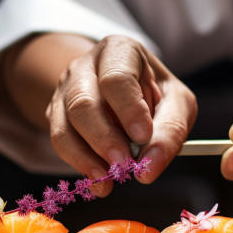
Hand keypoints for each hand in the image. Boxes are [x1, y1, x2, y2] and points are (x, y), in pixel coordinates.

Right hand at [43, 34, 196, 192]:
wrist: (127, 93)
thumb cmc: (156, 95)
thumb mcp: (177, 103)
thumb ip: (170, 131)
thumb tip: (150, 167)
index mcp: (119, 51)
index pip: (116, 78)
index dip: (128, 109)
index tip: (142, 136)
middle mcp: (85, 66)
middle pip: (83, 102)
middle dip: (104, 138)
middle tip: (125, 165)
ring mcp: (65, 90)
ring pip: (64, 125)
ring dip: (87, 157)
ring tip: (110, 179)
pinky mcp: (56, 115)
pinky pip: (60, 141)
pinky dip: (79, 165)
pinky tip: (100, 180)